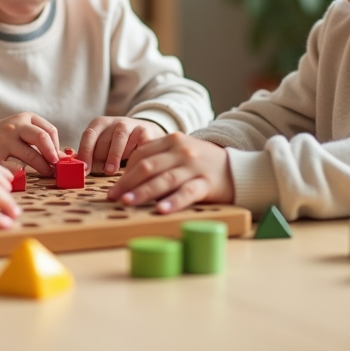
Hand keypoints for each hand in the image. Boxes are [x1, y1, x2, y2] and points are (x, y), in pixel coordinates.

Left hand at [76, 117, 164, 174]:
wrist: (144, 134)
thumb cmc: (117, 147)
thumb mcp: (102, 150)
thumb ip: (89, 158)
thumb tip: (74, 171)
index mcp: (99, 124)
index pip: (88, 136)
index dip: (85, 152)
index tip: (83, 169)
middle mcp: (113, 121)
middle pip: (104, 138)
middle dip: (100, 156)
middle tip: (98, 172)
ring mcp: (130, 124)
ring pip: (119, 137)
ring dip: (114, 154)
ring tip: (111, 170)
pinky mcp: (145, 129)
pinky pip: (138, 140)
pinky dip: (135, 152)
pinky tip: (133, 165)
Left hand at [105, 133, 233, 213]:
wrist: (236, 168)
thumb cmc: (202, 163)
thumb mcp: (180, 152)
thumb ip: (158, 157)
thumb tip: (127, 177)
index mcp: (172, 140)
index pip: (141, 155)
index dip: (124, 172)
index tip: (113, 187)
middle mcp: (181, 151)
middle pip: (148, 166)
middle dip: (127, 183)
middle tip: (113, 197)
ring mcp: (194, 166)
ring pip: (164, 179)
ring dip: (143, 192)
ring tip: (128, 202)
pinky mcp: (206, 183)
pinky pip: (187, 192)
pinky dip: (173, 201)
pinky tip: (161, 210)